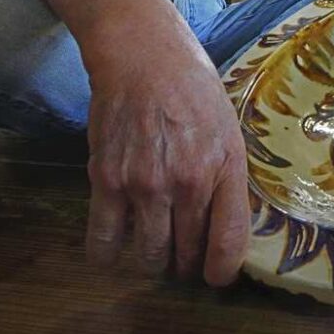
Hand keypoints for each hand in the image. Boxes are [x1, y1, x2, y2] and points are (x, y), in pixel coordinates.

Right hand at [83, 33, 249, 285]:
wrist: (142, 56)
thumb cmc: (192, 88)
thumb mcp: (228, 130)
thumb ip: (227, 179)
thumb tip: (225, 226)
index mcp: (224, 169)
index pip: (229, 242)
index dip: (222, 271)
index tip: (215, 277)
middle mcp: (187, 183)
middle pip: (186, 254)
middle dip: (185, 264)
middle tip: (181, 259)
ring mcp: (145, 185)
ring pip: (149, 256)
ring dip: (152, 262)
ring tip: (153, 253)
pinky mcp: (107, 181)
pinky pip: (105, 242)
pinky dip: (108, 256)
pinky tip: (114, 252)